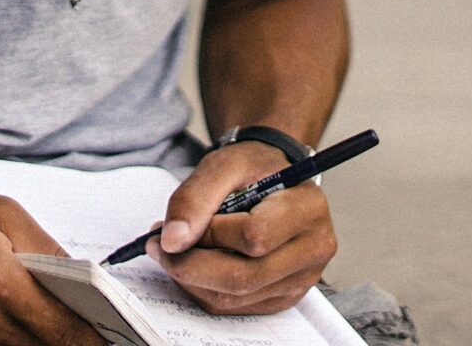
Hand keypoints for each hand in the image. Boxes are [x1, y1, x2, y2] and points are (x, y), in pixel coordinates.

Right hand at [0, 177, 106, 345]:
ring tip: (48, 327)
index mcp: (1, 285)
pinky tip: (9, 328)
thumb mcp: (2, 211)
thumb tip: (83, 280)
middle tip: (85, 330)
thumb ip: (46, 249)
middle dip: (68, 342)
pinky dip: (2, 345)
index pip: (65, 333)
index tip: (112, 338)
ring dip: (35, 343)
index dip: (94, 340)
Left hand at [151, 142, 336, 314]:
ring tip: (173, 250)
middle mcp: (313, 249)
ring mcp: (301, 279)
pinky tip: (193, 264)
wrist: (274, 179)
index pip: (255, 236)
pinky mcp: (283, 296)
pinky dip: (203, 289)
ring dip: (192, 279)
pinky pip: (235, 306)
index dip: (208, 235)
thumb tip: (172, 241)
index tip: (170, 227)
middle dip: (190, 264)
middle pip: (245, 276)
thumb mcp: (223, 164)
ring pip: (235, 296)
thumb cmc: (253, 168)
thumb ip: (194, 198)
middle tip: (158, 246)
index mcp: (308, 209)